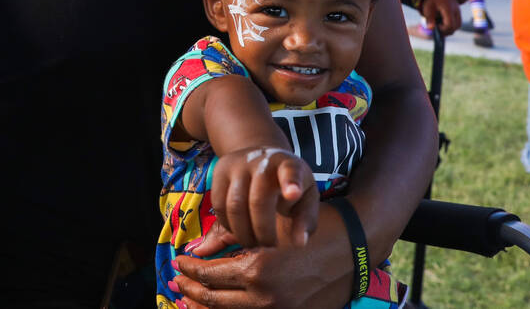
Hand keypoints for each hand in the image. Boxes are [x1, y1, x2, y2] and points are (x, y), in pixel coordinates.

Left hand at [172, 215, 344, 308]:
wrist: (354, 248)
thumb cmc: (308, 229)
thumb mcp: (268, 228)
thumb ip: (230, 238)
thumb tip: (197, 249)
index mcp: (257, 271)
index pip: (210, 275)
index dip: (190, 269)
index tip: (178, 263)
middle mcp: (264, 298)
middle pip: (214, 301)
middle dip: (190, 292)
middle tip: (176, 283)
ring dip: (206, 308)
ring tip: (189, 300)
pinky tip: (220, 306)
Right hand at [208, 147, 316, 248]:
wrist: (261, 158)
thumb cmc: (287, 184)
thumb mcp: (304, 197)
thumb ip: (305, 220)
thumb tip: (299, 243)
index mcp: (288, 164)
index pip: (290, 171)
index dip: (291, 182)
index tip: (294, 194)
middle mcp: (261, 161)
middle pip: (258, 200)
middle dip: (263, 231)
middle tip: (270, 245)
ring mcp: (237, 165)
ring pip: (234, 206)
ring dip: (244, 233)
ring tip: (255, 243)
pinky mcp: (220, 172)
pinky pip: (219, 206)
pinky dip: (228, 226)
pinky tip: (241, 231)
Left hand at [419, 0, 461, 36]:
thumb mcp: (428, 7)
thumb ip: (429, 18)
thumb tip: (430, 29)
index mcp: (449, 9)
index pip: (450, 25)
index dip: (443, 29)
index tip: (436, 26)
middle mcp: (456, 10)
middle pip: (456, 27)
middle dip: (447, 31)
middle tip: (437, 27)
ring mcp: (459, 11)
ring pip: (458, 25)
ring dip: (450, 28)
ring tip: (440, 25)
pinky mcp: (458, 12)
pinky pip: (458, 22)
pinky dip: (452, 25)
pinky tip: (443, 22)